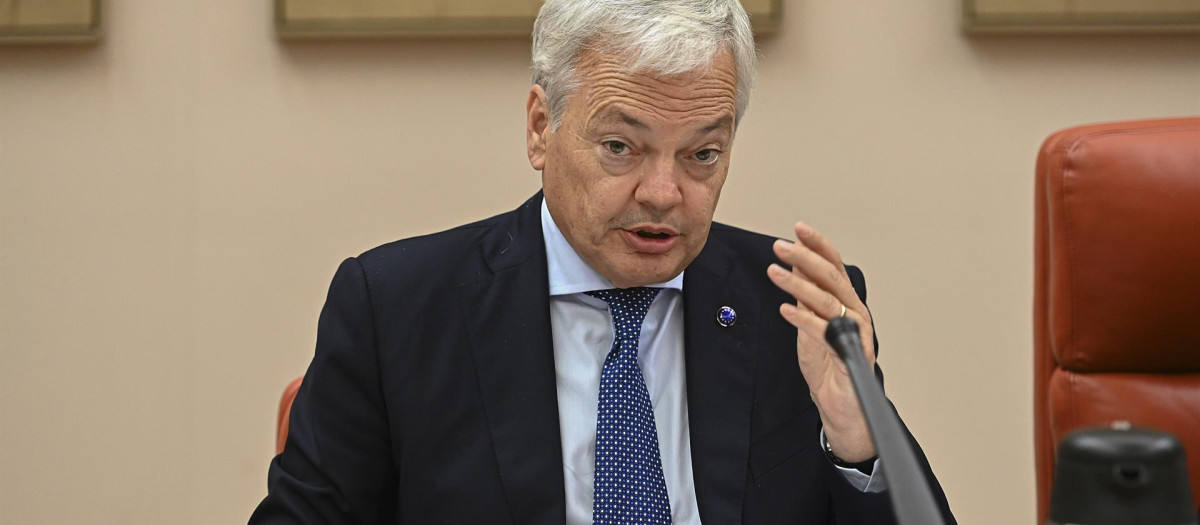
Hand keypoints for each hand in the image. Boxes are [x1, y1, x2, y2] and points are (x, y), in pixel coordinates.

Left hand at [766, 222, 875, 461]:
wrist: (843, 406)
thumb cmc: (830, 366)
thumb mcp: (813, 323)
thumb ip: (808, 296)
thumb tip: (796, 265)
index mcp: (847, 303)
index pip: (834, 266)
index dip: (818, 246)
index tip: (799, 228)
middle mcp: (855, 314)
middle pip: (832, 278)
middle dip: (805, 258)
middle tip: (781, 246)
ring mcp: (853, 334)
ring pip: (828, 301)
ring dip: (799, 285)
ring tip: (775, 272)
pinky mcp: (848, 356)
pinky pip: (824, 332)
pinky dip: (803, 319)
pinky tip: (785, 310)